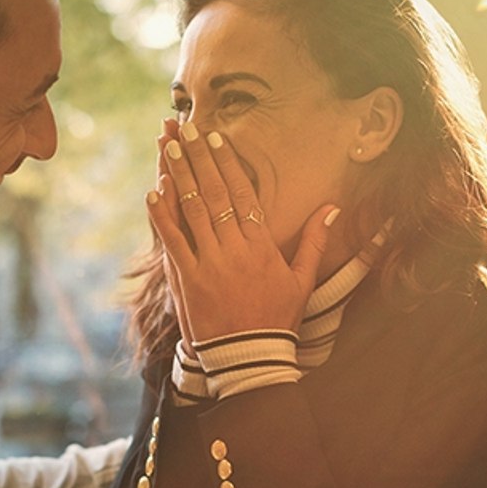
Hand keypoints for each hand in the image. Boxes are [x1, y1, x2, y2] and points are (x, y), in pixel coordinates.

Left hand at [147, 122, 337, 340]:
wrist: (250, 358)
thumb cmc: (278, 319)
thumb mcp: (303, 280)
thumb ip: (316, 241)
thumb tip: (333, 206)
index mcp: (261, 245)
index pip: (242, 193)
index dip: (227, 163)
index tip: (216, 138)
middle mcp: (234, 249)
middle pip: (213, 193)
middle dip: (198, 158)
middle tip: (185, 129)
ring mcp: (208, 263)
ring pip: (191, 210)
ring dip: (178, 175)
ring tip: (168, 147)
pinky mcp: (186, 280)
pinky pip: (172, 241)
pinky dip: (162, 216)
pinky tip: (153, 192)